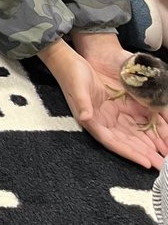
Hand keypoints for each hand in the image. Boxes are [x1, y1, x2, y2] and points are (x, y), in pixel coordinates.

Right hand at [43, 40, 165, 167]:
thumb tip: (85, 118)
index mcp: (91, 120)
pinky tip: (158, 139)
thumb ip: (81, 103)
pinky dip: (146, 133)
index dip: (129, 153)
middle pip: (125, 143)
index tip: (145, 162)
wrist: (69, 61)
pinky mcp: (116, 107)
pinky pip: (133, 123)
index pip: (112, 141)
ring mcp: (110, 116)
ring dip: (147, 147)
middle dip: (143, 155)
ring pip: (132, 136)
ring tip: (164, 159)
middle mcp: (102, 122)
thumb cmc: (71, 74)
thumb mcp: (77, 87)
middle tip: (162, 166)